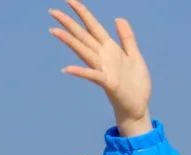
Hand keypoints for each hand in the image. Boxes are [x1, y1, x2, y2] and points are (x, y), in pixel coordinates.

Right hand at [49, 1, 151, 136]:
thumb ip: (126, 38)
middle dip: (69, 24)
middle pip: (83, 36)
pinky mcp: (108, 83)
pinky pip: (93, 76)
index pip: (93, 27)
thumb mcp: (135, 56)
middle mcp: (103, 57)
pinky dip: (80, 72)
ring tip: (54, 31)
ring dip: (69, 42)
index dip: (83, 13)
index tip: (70, 0)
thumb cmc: (136, 84)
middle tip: (52, 11)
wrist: (138, 107)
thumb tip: (118, 18)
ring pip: (84, 52)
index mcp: (110, 49)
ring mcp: (104, 70)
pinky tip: (67, 69)